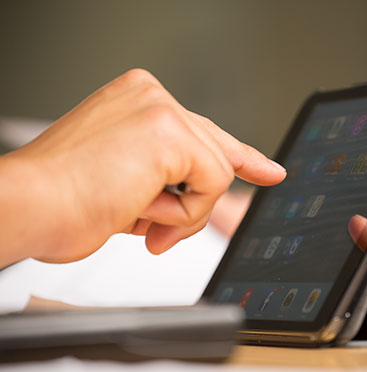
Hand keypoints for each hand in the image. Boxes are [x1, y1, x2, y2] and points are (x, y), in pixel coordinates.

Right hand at [0, 69, 285, 265]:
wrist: (27, 207)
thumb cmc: (62, 200)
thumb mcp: (126, 181)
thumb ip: (170, 179)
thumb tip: (205, 195)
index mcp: (137, 101)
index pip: (202, 130)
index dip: (242, 156)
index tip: (268, 169)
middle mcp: (150, 95)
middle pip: (215, 155)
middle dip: (196, 203)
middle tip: (155, 223)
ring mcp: (160, 108)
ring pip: (216, 174)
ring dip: (181, 213)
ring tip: (134, 213)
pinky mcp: (169, 132)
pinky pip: (212, 185)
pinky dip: (183, 215)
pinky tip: (141, 209)